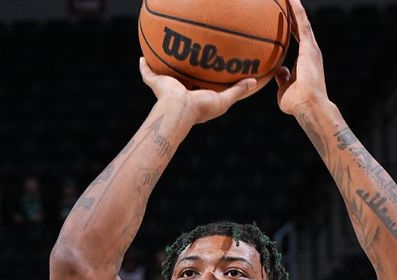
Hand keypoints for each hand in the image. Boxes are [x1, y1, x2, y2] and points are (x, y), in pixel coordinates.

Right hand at [139, 58, 256, 124]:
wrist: (179, 109)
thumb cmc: (201, 108)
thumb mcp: (224, 100)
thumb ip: (237, 91)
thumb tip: (254, 82)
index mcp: (195, 98)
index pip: (200, 87)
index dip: (203, 80)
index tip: (209, 70)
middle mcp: (180, 93)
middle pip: (182, 80)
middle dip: (183, 72)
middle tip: (188, 59)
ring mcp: (167, 89)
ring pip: (164, 76)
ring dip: (163, 68)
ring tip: (165, 54)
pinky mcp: (156, 84)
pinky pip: (147, 74)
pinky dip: (144, 67)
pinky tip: (142, 58)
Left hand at [275, 0, 328, 114]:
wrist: (308, 106)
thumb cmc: (296, 103)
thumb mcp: (284, 88)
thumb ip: (282, 78)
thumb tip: (278, 70)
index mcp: (303, 60)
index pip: (295, 37)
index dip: (289, 25)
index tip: (283, 15)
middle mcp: (309, 51)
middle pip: (299, 26)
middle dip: (292, 12)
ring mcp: (311, 49)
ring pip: (302, 23)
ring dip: (295, 8)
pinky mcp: (311, 49)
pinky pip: (303, 26)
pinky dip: (298, 13)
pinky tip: (292, 1)